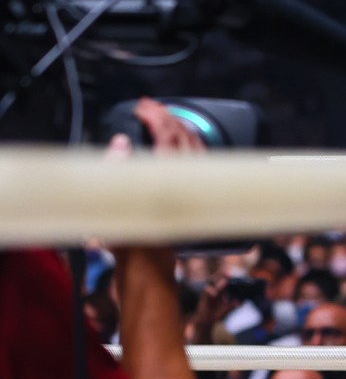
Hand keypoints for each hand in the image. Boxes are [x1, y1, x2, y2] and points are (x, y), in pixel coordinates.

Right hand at [106, 98, 206, 287]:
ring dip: (181, 130)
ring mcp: (192, 192)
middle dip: (169, 118)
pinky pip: (196, 164)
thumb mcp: (115, 206)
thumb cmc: (133, 245)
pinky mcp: (193, 201)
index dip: (156, 117)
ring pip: (195, 150)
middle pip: (185, 139)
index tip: (142, 108)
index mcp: (169, 180)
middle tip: (151, 108)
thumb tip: (120, 144)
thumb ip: (118, 170)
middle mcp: (186, 184)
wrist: (148, 271)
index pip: (168, 137)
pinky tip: (180, 147)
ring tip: (165, 119)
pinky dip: (188, 148)